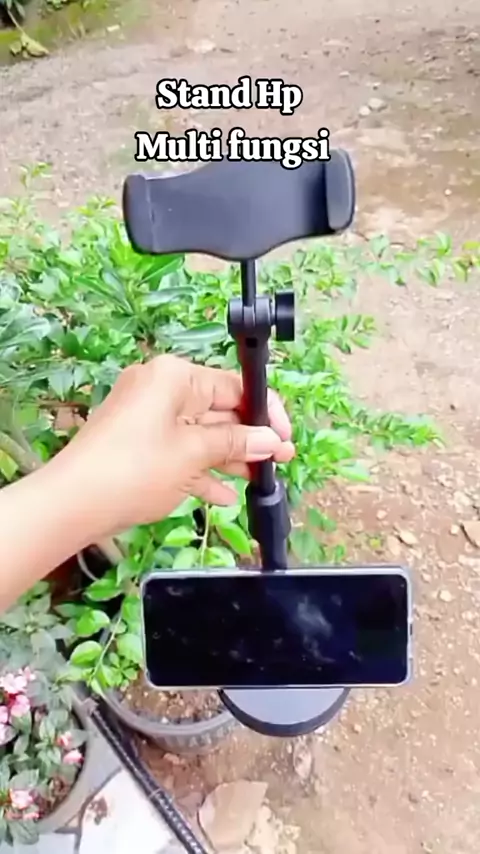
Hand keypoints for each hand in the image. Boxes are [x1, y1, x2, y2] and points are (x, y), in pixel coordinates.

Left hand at [58, 355, 294, 537]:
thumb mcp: (193, 454)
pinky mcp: (138, 443)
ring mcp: (147, 417)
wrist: (72, 503)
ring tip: (258, 479)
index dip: (265, 413)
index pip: (234, 386)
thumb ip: (235, 443)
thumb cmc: (135, 469)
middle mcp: (161, 388)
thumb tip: (271, 440)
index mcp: (175, 377)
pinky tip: (224, 495)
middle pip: (218, 410)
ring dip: (229, 457)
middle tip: (281, 462)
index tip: (286, 438)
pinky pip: (179, 450)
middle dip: (249, 438)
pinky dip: (200, 469)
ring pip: (200, 433)